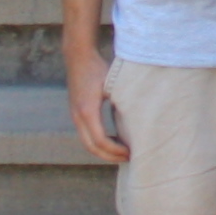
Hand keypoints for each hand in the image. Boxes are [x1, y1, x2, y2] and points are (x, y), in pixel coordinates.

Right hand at [64, 44, 126, 162]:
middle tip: (129, 158)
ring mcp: (75, 116)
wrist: (78, 56)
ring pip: (87, 143)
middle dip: (110, 156)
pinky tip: (114, 140)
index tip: (131, 152)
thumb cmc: (98, 68)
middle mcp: (78, 116)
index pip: (101, 141)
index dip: (116, 151)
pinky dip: (99, 143)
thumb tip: (140, 118)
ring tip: (122, 152)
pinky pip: (86, 135)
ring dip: (104, 151)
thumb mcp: (113, 84)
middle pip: (91, 147)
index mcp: (88, 111)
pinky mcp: (76, 113)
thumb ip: (123, 101)